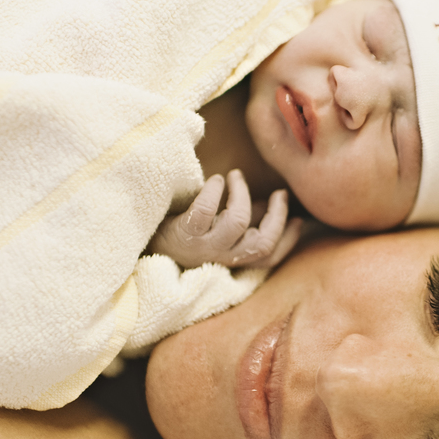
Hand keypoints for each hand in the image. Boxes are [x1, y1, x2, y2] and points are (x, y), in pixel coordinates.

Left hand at [150, 170, 301, 269]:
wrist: (141, 244)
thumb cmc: (183, 235)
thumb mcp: (218, 234)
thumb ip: (244, 222)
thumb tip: (267, 205)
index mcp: (232, 261)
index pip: (270, 258)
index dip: (288, 239)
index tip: (298, 219)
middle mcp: (221, 259)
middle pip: (262, 243)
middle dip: (277, 215)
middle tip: (278, 192)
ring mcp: (203, 248)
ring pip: (238, 222)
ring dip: (242, 194)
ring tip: (235, 177)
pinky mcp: (184, 234)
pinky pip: (205, 211)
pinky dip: (214, 191)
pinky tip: (215, 180)